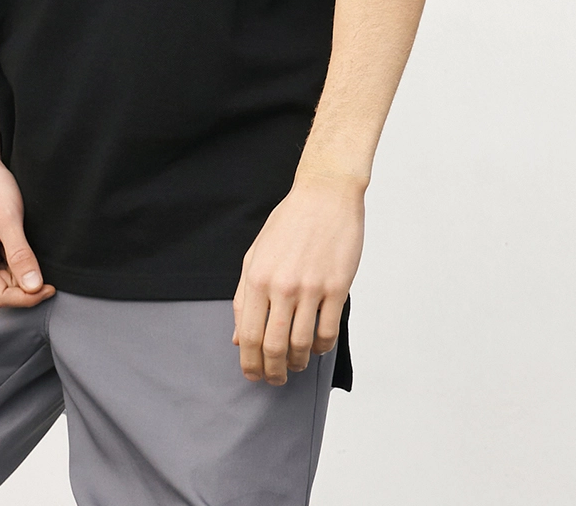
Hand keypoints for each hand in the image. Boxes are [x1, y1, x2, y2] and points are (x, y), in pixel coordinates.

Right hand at [0, 151, 54, 307]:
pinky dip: (14, 264)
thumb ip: (20, 256)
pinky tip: (23, 250)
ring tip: (34, 254)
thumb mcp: (9, 220)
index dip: (26, 298)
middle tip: (50, 273)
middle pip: (0, 290)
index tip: (50, 288)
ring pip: (0, 279)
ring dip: (21, 275)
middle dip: (25, 286)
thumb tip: (33, 287)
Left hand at [232, 172, 364, 385]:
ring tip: (295, 364)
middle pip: (274, 347)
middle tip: (275, 380)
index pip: (250, 336)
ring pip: (301, 344)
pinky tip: (316, 346)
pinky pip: (328, 331)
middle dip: (272, 372)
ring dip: (297, 363)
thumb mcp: (256, 255)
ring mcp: (311, 288)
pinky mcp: (337, 287)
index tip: (254, 375)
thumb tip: (238, 337)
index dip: (251, 364)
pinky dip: (320, 348)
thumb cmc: (289, 223)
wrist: (324, 195)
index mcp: (257, 277)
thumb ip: (244, 297)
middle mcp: (282, 286)